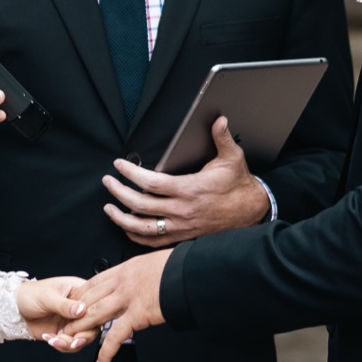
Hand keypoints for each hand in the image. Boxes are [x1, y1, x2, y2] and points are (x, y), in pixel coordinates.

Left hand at [16, 276, 91, 350]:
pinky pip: (71, 344)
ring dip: (70, 343)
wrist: (13, 310)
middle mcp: (78, 306)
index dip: (93, 316)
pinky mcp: (64, 332)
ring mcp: (72, 321)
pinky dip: (62, 345)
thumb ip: (64, 305)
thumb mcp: (47, 297)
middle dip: (82, 335)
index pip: (96, 303)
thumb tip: (81, 310)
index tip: (82, 324)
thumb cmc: (29, 295)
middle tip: (72, 340)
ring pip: (83, 337)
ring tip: (55, 340)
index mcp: (79, 290)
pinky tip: (50, 338)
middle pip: (93, 324)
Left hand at [63, 251, 170, 361]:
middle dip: (73, 313)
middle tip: (63, 325)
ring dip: (81, 330)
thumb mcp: (152, 264)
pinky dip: (106, 351)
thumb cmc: (177, 268)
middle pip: (89, 299)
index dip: (80, 294)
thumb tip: (139, 278)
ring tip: (70, 341)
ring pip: (96, 315)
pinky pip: (116, 336)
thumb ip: (140, 273)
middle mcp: (121, 282)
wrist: (189, 272)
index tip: (70, 304)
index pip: (94, 282)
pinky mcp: (137, 315)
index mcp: (124, 269)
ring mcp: (127, 298)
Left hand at [102, 116, 268, 244]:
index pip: (151, 183)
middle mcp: (182, 210)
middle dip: (119, 192)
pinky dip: (136, 236)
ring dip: (122, 218)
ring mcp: (181, 227)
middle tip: (108, 182)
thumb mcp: (233, 158)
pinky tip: (127, 227)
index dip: (131, 174)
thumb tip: (219, 119)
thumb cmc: (240, 186)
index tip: (119, 166)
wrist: (252, 212)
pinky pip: (153, 242)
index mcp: (190, 189)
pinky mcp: (183, 237)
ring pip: (143, 227)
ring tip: (109, 208)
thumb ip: (222, 138)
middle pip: (140, 205)